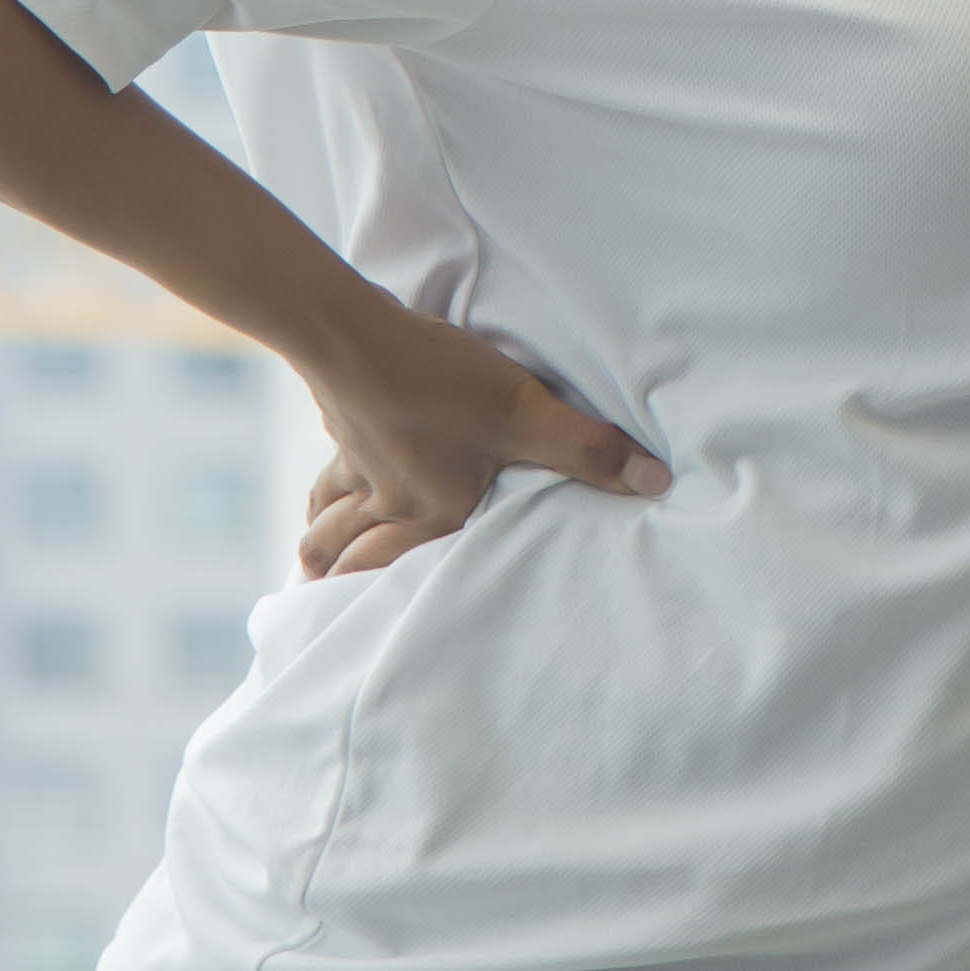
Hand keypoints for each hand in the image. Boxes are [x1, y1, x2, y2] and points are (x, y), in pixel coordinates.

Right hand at [290, 291, 667, 577]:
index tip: (369, 636)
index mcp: (430, 515)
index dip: (378, 608)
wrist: (357, 335)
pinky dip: (320, 494)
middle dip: (336, 583)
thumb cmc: (443, 381)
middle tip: (328, 606)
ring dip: (321, 545)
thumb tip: (654, 482)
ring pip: (325, 522)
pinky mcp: (340, 428)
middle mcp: (388, 503)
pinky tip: (326, 489)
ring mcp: (357, 467)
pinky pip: (324, 476)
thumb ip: (588, 450)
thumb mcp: (527, 412)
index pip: (397, 575)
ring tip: (316, 565)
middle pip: (344, 558)